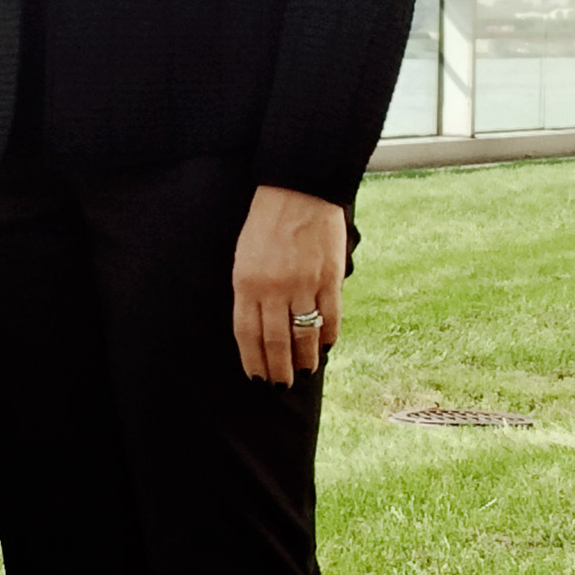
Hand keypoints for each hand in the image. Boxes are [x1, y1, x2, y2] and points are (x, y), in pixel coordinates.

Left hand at [231, 184, 344, 384]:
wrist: (298, 189)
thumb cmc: (266, 222)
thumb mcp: (244, 256)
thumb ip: (249, 291)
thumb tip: (259, 327)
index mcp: (247, 282)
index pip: (248, 334)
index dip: (253, 360)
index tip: (257, 377)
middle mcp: (274, 288)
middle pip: (276, 342)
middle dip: (278, 369)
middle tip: (281, 385)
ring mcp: (304, 284)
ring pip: (304, 335)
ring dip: (304, 358)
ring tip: (304, 370)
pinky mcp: (330, 278)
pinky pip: (330, 316)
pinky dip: (328, 335)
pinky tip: (325, 345)